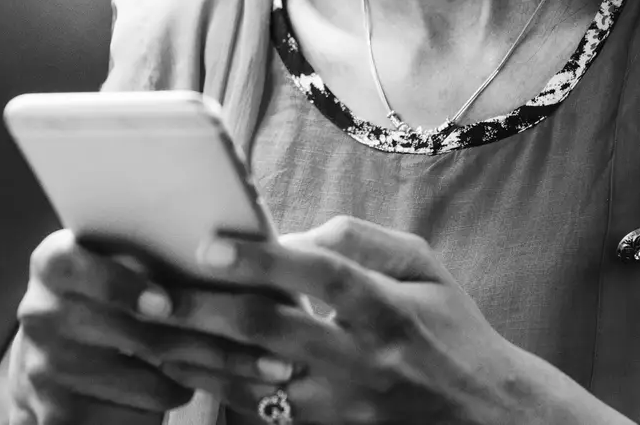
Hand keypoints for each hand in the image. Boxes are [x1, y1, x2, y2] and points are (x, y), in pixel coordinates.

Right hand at [8, 229, 299, 423]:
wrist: (51, 355)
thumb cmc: (109, 294)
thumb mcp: (118, 258)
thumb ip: (161, 243)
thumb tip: (273, 221)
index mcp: (54, 262)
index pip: (78, 267)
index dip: (122, 287)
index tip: (166, 304)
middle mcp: (41, 312)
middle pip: (139, 336)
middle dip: (216, 346)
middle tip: (275, 358)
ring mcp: (46, 367)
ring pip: (151, 380)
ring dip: (207, 376)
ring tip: (245, 368)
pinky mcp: (58, 413)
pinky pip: (139, 413)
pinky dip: (176, 399)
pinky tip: (197, 387)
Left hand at [137, 216, 540, 424]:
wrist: (492, 419)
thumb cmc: (451, 330)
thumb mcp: (423, 268)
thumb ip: (359, 241)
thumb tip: (290, 233)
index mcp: (387, 308)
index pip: (319, 276)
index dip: (261, 259)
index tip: (207, 244)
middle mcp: (362, 360)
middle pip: (271, 331)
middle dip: (204, 309)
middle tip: (150, 290)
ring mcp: (344, 407)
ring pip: (254, 381)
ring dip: (195, 354)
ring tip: (148, 327)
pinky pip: (262, 415)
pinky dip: (217, 389)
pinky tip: (181, 365)